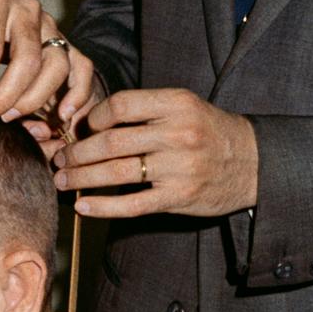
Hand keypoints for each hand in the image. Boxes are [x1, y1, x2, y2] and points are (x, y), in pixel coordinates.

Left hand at [0, 0, 97, 125]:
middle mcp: (27, 8)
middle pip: (28, 59)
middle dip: (7, 96)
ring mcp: (49, 23)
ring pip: (56, 66)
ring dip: (34, 99)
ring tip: (8, 116)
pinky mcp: (61, 39)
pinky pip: (80, 66)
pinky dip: (76, 92)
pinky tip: (63, 114)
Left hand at [52, 87, 257, 217]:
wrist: (252, 162)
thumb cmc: (206, 130)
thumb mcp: (182, 106)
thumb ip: (142, 111)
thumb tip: (87, 124)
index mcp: (176, 104)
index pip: (121, 106)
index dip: (94, 117)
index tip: (82, 128)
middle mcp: (178, 134)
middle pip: (111, 142)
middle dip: (77, 152)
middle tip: (59, 158)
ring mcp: (179, 168)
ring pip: (116, 173)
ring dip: (81, 178)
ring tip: (62, 180)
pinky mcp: (179, 197)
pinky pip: (132, 204)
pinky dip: (102, 207)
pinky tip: (82, 206)